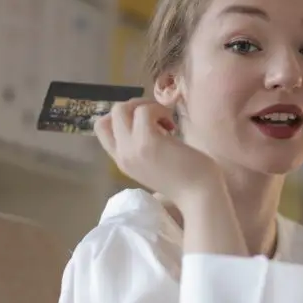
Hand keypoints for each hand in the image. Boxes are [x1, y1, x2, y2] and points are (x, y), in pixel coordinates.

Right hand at [94, 98, 219, 205]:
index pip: (103, 128)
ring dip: (147, 106)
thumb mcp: (155, 163)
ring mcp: (132, 149)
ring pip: (121, 109)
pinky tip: (172, 125)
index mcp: (123, 161)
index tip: (145, 121)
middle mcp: (122, 155)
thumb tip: (145, 118)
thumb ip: (143, 146)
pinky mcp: (148, 142)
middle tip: (157, 116)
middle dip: (135, 106)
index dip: (123, 116)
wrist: (199, 197)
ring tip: (166, 122)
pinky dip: (158, 110)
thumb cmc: (186, 180)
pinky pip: (144, 111)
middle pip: (111, 115)